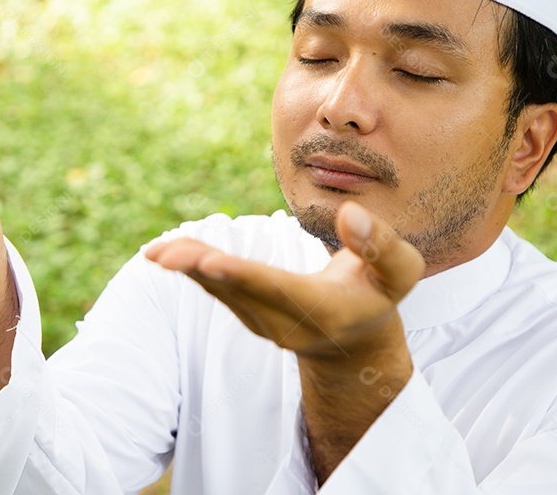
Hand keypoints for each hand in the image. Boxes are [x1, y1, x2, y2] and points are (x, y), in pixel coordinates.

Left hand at [144, 201, 423, 358]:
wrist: (358, 344)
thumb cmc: (381, 294)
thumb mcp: (400, 272)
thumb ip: (381, 244)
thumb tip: (349, 212)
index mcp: (324, 311)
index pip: (278, 289)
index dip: (242, 275)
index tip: (211, 263)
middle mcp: (287, 324)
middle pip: (238, 292)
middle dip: (200, 271)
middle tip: (165, 255)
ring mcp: (263, 323)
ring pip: (221, 291)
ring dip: (187, 270)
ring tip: (156, 252)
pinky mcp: (247, 314)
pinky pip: (216, 290)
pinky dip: (191, 270)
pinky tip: (163, 254)